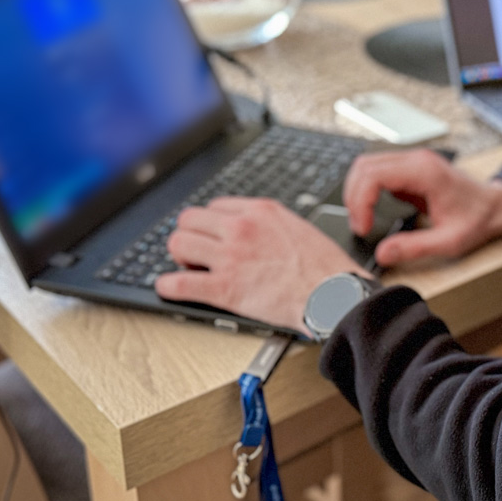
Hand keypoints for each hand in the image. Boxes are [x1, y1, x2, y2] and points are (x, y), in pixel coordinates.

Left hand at [155, 197, 368, 332]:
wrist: (333, 294)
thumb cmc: (325, 267)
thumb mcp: (298, 228)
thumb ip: (270, 224)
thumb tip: (255, 229)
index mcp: (260, 211)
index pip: (215, 206)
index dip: (210, 224)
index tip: (212, 236)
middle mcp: (241, 228)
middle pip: (189, 219)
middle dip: (190, 235)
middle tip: (198, 252)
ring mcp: (231, 257)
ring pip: (179, 244)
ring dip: (180, 257)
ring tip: (190, 268)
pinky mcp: (225, 288)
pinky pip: (180, 283)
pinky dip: (169, 286)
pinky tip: (169, 287)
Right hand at [343, 149, 501, 265]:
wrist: (495, 206)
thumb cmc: (477, 219)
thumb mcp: (449, 241)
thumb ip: (415, 248)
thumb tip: (383, 254)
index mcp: (425, 172)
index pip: (374, 175)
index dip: (359, 202)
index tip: (362, 227)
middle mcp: (416, 160)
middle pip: (364, 166)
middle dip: (353, 197)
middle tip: (359, 225)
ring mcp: (413, 161)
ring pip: (367, 165)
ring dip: (358, 192)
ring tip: (363, 219)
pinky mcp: (411, 168)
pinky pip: (378, 171)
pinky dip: (368, 190)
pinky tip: (373, 211)